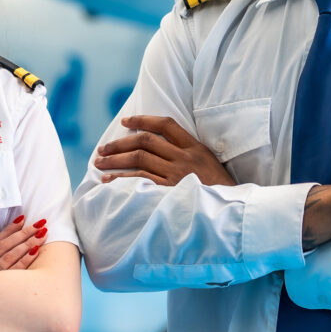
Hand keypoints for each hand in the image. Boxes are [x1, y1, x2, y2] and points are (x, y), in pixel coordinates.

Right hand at [0, 214, 45, 276]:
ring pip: (9, 258)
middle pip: (4, 247)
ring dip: (27, 244)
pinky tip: (35, 253)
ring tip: (42, 234)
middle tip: (40, 224)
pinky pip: (13, 274)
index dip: (9, 230)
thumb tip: (11, 247)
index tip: (22, 219)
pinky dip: (24, 262)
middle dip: (23, 234)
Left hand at [92, 115, 234, 186]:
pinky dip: (121, 179)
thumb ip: (187, 153)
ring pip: (139, 159)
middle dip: (120, 143)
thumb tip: (160, 148)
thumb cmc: (218, 190)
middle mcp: (184, 158)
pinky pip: (140, 180)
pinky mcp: (169, 192)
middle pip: (145, 141)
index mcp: (194, 147)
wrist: (231, 211)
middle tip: (102, 148)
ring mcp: (176, 175)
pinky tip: (109, 181)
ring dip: (115, 160)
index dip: (142, 120)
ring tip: (99, 162)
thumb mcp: (208, 164)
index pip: (165, 125)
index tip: (125, 121)